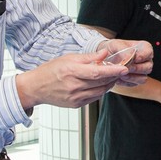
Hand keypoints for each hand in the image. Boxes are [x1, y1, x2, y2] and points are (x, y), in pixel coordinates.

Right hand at [16, 52, 130, 109]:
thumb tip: (104, 54)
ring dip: (108, 84)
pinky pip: (94, 98)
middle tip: (120, 70)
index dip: (113, 71)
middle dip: (114, 76)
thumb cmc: (51, 70)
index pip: (97, 72)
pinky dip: (100, 91)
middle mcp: (74, 86)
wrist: (36, 87)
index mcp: (72, 71)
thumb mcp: (68, 58)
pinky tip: (99, 84)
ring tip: (111, 76)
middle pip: (101, 82)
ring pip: (100, 92)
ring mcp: (75, 97)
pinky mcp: (76, 105)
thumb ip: (89, 57)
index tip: (124, 68)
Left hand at [95, 39, 152, 85]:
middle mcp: (145, 60)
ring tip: (120, 74)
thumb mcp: (115, 45)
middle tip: (125, 68)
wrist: (105, 58)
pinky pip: (134, 84)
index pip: (149, 52)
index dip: (143, 56)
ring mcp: (142, 71)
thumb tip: (128, 57)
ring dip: (131, 77)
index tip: (134, 58)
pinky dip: (126, 82)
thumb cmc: (112, 49)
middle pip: (148, 67)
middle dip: (136, 68)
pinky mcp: (135, 80)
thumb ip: (123, 49)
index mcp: (144, 48)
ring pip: (143, 78)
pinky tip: (118, 78)